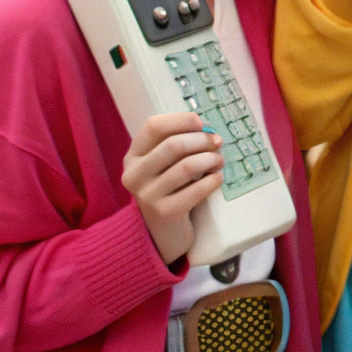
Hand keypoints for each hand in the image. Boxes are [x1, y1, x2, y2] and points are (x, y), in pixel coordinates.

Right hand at [121, 112, 224, 263]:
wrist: (161, 232)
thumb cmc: (168, 189)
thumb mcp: (163, 164)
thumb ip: (176, 144)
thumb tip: (207, 128)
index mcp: (132, 156)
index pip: (153, 126)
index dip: (181, 120)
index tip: (202, 123)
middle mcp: (133, 174)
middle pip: (172, 145)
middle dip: (201, 140)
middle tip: (218, 142)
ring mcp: (146, 195)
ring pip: (186, 166)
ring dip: (210, 159)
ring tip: (220, 160)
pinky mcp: (164, 212)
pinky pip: (196, 190)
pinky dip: (212, 180)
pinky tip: (218, 178)